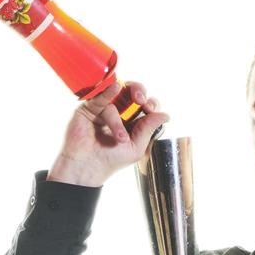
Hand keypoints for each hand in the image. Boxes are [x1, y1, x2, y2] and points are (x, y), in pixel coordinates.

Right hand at [48, 79, 169, 185]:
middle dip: (140, 92)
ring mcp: (104, 107)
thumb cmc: (111, 160)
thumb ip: (149, 130)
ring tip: (120, 138)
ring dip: (119, 120)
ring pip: (117, 99)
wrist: (88, 166)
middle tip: (142, 102)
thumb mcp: (136, 148)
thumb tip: (166, 115)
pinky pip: (100, 96)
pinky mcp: (89, 107)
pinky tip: (114, 88)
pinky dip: (108, 91)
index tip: (151, 110)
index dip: (151, 103)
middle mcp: (120, 111)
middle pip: (133, 92)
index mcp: (134, 121)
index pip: (146, 104)